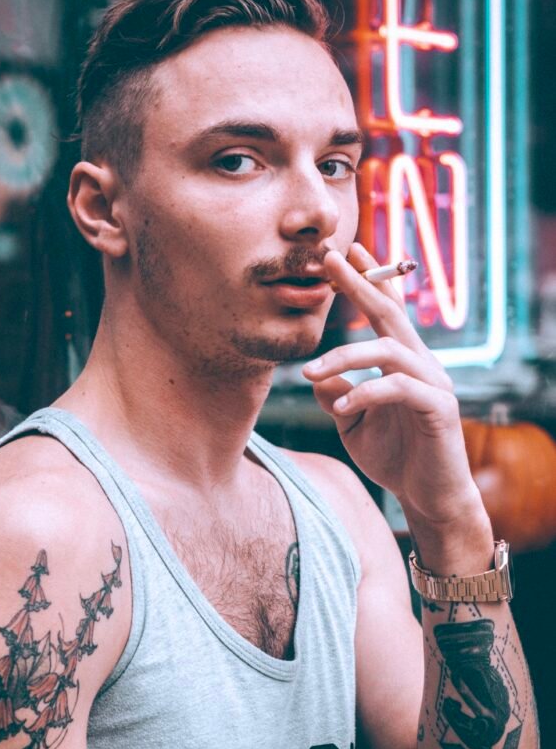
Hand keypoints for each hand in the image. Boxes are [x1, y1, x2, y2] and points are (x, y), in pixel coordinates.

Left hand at [303, 243, 482, 528]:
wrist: (428, 497)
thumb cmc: (394, 458)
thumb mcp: (353, 425)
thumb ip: (338, 397)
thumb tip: (316, 378)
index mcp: (403, 361)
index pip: (386, 312)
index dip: (368, 279)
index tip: (344, 251)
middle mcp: (422, 363)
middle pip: (390, 313)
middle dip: (359, 284)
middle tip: (329, 260)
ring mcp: (434, 383)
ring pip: (388, 350)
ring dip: (344, 357)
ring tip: (309, 374)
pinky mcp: (439, 408)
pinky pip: (398, 388)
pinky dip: (365, 394)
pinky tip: (340, 408)